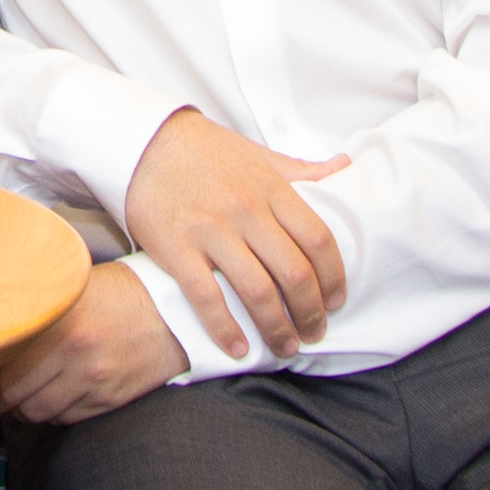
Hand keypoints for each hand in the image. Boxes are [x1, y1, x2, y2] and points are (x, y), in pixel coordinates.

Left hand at [0, 263, 187, 425]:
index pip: (1, 360)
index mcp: (59, 320)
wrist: (174, 311)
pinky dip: (50, 414)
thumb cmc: (118, 293)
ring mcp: (93, 380)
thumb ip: (35, 308)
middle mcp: (74, 353)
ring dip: (18, 410)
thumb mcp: (73, 288)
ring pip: (36, 412)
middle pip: (12, 394)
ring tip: (13, 400)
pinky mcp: (108, 400)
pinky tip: (47, 400)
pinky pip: (65, 419)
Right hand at [120, 106, 349, 360]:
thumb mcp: (259, 155)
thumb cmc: (206, 151)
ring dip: (277, 328)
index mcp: (270, 189)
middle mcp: (245, 211)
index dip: (334, 278)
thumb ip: (302, 170)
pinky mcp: (177, 249)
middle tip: (314, 333)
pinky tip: (238, 347)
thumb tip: (345, 168)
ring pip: (257, 292)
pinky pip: (207, 298)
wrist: (144, 143)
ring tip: (285, 346)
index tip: (337, 301)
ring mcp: (210, 231)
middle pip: (294, 273)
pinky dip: (226, 329)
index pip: (318, 240)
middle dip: (310, 313)